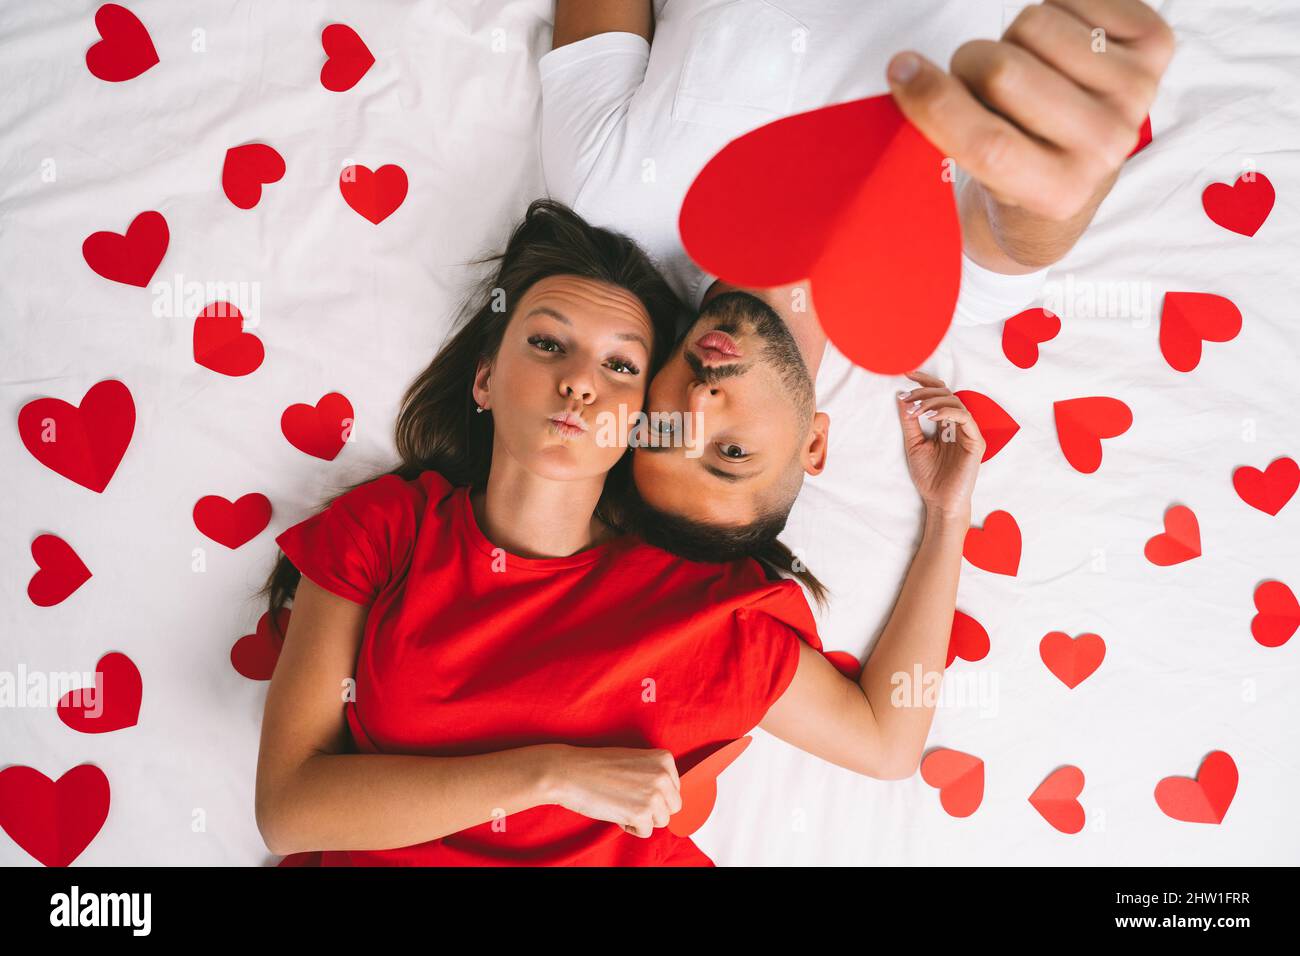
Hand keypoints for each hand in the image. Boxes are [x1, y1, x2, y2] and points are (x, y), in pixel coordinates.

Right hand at [540, 743, 682, 837]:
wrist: (570, 772)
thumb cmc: (598, 767)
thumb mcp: (636, 762)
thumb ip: (655, 775)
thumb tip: (671, 801)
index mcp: (665, 759)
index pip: (675, 789)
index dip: (654, 794)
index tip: (635, 788)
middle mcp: (664, 775)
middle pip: (673, 807)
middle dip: (653, 809)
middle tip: (629, 798)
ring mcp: (654, 794)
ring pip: (661, 821)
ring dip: (642, 818)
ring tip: (622, 803)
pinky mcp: (641, 813)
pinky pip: (645, 832)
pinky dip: (630, 827)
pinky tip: (616, 811)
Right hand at [886, 0, 1174, 268]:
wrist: (1080, 172)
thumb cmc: (1014, 170)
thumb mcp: (975, 175)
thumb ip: (944, 130)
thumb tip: (906, 71)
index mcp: (1057, 193)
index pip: (986, 143)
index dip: (933, 102)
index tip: (900, 70)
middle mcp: (1106, 147)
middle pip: (1002, 70)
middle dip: (968, 65)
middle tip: (975, 84)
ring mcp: (1137, 95)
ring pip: (1034, 23)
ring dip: (1012, 40)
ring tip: (1023, 73)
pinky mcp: (1155, 47)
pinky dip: (1052, 12)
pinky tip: (1056, 52)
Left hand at [895, 371, 983, 521]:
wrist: (939, 502)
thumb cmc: (929, 476)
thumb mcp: (913, 444)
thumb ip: (910, 422)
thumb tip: (902, 397)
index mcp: (946, 424)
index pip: (939, 394)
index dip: (925, 381)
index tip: (906, 374)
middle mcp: (959, 425)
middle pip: (946, 394)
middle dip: (925, 392)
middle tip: (908, 397)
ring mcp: (969, 432)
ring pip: (955, 402)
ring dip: (933, 401)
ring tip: (916, 410)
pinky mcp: (976, 442)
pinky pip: (965, 418)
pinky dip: (947, 412)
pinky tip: (930, 416)